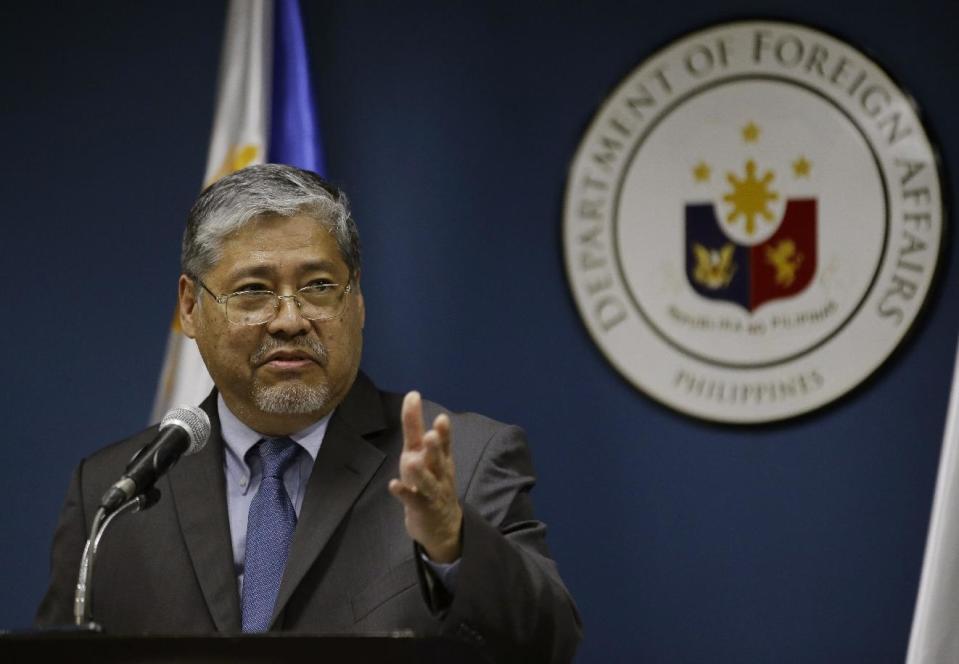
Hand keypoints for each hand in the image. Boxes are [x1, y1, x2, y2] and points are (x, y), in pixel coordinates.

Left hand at [388, 391, 462, 562]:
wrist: (443, 524)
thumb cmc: (430, 481)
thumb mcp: (423, 453)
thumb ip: (415, 427)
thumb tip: (412, 394)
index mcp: (440, 459)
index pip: (443, 442)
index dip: (442, 430)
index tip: (439, 416)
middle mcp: (439, 473)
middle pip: (438, 460)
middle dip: (435, 448)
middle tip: (430, 436)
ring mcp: (432, 492)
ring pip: (428, 481)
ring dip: (420, 472)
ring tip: (411, 461)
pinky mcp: (421, 508)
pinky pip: (413, 500)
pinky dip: (403, 492)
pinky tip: (394, 485)